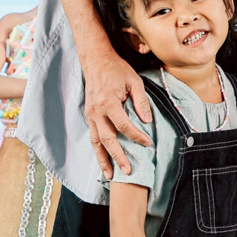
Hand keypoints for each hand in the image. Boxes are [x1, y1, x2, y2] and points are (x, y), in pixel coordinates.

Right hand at [83, 50, 152, 178]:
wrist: (96, 61)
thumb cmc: (117, 69)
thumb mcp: (134, 81)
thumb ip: (141, 101)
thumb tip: (147, 121)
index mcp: (108, 102)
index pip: (124, 125)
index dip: (136, 136)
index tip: (147, 143)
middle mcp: (96, 112)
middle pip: (107, 140)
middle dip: (118, 157)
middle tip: (128, 171)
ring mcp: (90, 115)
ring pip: (96, 142)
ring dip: (103, 160)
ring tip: (110, 175)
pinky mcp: (89, 116)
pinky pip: (93, 136)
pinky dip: (98, 150)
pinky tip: (103, 160)